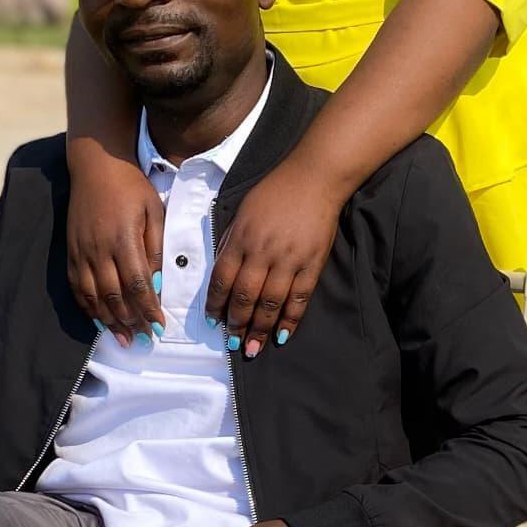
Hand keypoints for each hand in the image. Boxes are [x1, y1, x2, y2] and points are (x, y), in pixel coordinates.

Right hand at [66, 146, 165, 345]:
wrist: (95, 165)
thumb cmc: (131, 186)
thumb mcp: (153, 211)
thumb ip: (155, 247)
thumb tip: (156, 283)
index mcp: (124, 238)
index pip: (137, 284)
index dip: (148, 309)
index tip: (159, 326)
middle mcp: (99, 249)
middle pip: (115, 296)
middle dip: (131, 322)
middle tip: (144, 339)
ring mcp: (82, 251)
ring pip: (94, 297)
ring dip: (110, 321)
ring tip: (124, 339)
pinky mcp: (71, 251)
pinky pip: (78, 287)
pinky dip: (89, 308)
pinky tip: (100, 321)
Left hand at [205, 153, 346, 354]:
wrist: (313, 179)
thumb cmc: (274, 193)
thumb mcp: (242, 213)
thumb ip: (231, 242)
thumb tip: (223, 273)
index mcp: (241, 239)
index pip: (222, 280)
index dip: (216, 305)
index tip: (213, 321)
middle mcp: (262, 253)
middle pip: (245, 297)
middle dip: (236, 324)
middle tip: (233, 343)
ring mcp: (289, 260)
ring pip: (270, 304)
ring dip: (260, 329)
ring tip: (253, 348)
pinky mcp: (311, 264)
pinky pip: (299, 299)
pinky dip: (290, 320)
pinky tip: (282, 335)